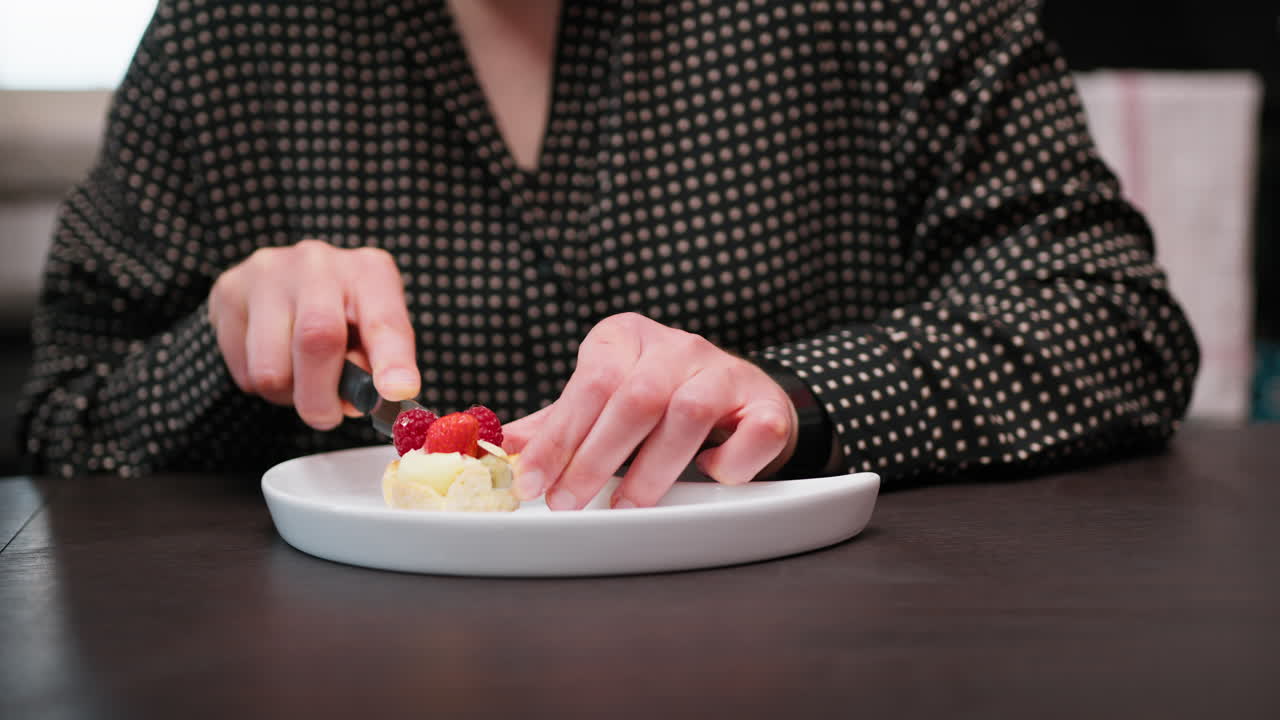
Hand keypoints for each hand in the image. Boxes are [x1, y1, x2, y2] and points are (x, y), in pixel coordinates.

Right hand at [208, 239, 418, 428]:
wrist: (284, 282)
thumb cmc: (342, 314)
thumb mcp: (372, 332)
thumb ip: (377, 364)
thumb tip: (368, 398)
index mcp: (369, 272)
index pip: (384, 320)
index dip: (393, 360)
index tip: (397, 392)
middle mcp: (319, 263)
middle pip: (318, 338)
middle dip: (322, 396)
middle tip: (327, 417)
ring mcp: (269, 273)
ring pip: (272, 368)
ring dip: (288, 395)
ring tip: (300, 380)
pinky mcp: (229, 291)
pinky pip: (244, 369)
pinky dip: (261, 386)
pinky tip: (275, 360)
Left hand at [503, 313, 798, 509]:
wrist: (737, 390)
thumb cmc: (657, 397)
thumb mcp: (602, 397)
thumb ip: (557, 423)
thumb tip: (503, 449)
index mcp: (627, 337)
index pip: (588, 384)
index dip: (557, 438)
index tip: (532, 483)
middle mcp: (677, 347)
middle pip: (634, 399)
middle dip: (595, 460)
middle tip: (568, 504)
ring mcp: (725, 372)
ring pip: (688, 415)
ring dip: (651, 471)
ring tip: (624, 509)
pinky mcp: (767, 403)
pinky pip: (754, 433)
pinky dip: (729, 463)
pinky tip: (708, 477)